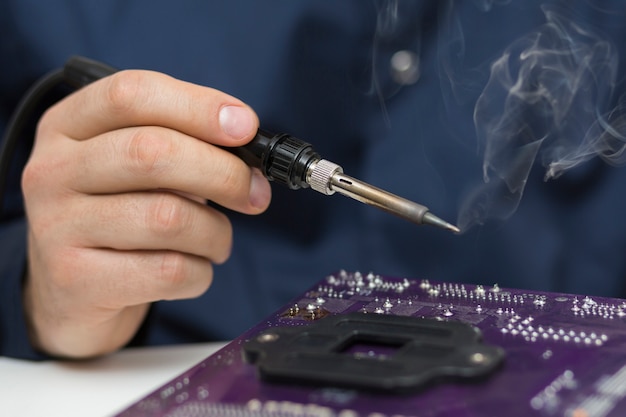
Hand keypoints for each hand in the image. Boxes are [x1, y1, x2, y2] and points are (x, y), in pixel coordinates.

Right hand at [21, 70, 271, 357]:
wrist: (72, 291)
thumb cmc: (119, 216)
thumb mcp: (136, 169)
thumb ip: (182, 146)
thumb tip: (247, 151)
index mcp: (68, 125)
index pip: (132, 94)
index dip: (199, 106)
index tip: (246, 126)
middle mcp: (52, 169)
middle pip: (153, 153)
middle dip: (223, 172)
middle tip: (255, 193)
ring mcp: (55, 226)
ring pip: (167, 217)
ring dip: (215, 232)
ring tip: (217, 240)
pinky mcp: (73, 279)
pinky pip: (168, 271)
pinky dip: (200, 271)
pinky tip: (194, 269)